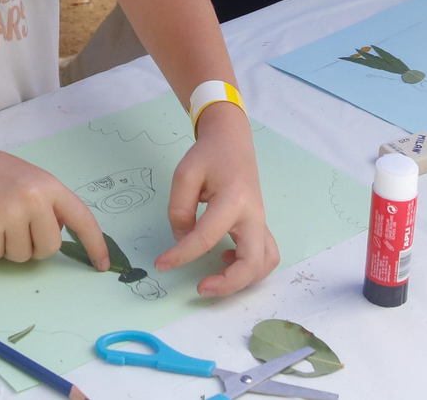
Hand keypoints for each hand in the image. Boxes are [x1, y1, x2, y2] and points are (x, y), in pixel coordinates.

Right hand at [0, 139, 111, 267]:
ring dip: (8, 247)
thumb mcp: (28, 178)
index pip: (82, 218)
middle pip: (50, 248)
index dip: (95, 244)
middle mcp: (34, 199)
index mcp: (49, 185)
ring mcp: (12, 214)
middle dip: (34, 247)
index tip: (102, 265)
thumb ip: (47, 202)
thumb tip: (56, 233)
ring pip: (22, 256)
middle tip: (15, 229)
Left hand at [158, 103, 278, 296]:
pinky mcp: (260, 225)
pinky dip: (250, 268)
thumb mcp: (184, 175)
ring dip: (243, 279)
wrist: (232, 140)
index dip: (181, 256)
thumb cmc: (208, 155)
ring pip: (265, 263)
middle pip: (252, 263)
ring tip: (215, 276)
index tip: (161, 265)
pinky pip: (264, 255)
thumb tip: (183, 241)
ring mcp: (261, 222)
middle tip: (200, 287)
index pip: (206, 238)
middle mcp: (254, 215)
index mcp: (233, 200)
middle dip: (227, 284)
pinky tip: (225, 258)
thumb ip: (179, 210)